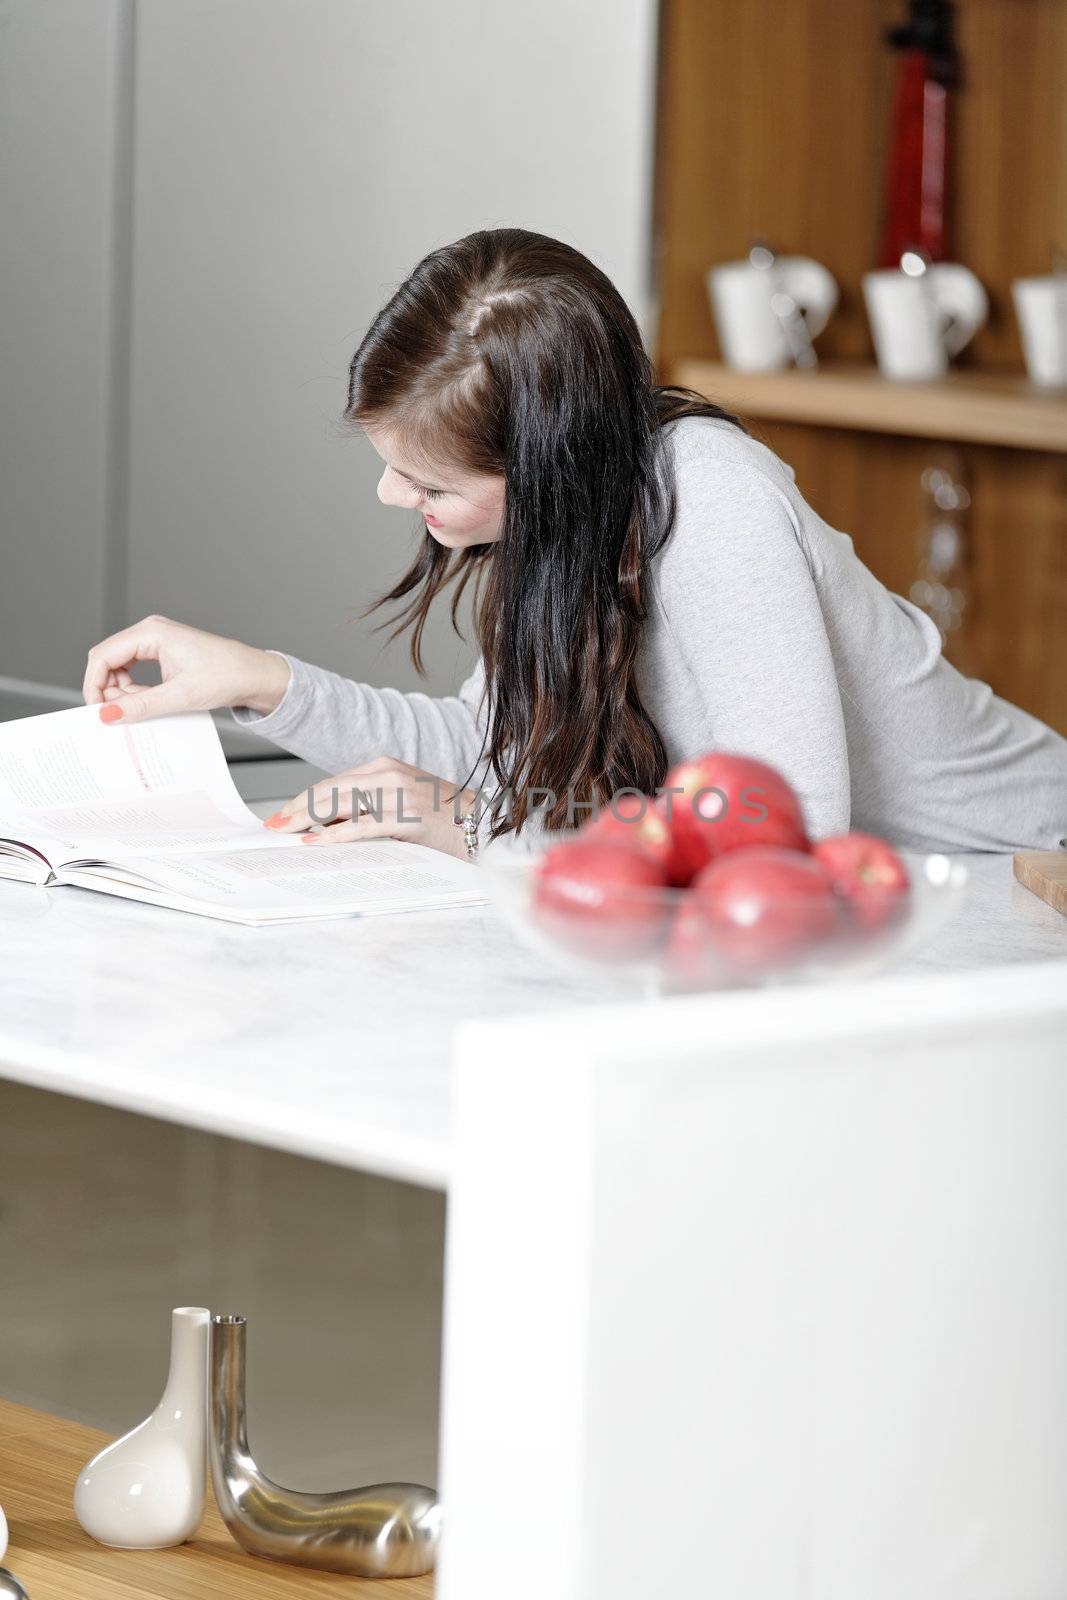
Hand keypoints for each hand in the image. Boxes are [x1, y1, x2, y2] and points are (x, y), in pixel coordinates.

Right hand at [82, 614, 290, 723]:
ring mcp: (156, 642)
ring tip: (138, 711)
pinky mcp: (163, 654)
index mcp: (151, 633)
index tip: (97, 711)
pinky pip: (134, 671)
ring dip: (122, 692)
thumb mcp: (180, 695)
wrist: (254, 675)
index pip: (103, 656)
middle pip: (108, 660)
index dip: (94, 685)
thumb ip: (141, 705)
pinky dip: (135, 690)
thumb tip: (109, 715)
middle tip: (118, 715)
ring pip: (119, 667)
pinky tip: (147, 704)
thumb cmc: (226, 675)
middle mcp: (150, 632)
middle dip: (108, 690)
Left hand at [263, 756, 476, 860]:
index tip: (282, 815)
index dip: (303, 799)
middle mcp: (388, 774)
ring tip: (285, 832)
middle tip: (272, 826)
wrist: (483, 825)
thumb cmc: (442, 820)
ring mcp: (398, 793)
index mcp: (385, 767)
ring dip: (307, 819)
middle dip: (296, 808)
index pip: (333, 783)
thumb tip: (325, 824)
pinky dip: (334, 833)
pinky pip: (361, 825)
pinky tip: (316, 841)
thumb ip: (367, 807)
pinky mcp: (406, 815)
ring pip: (340, 803)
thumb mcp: (401, 803)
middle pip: (330, 789)